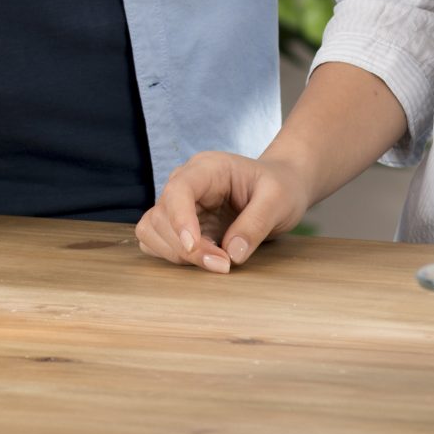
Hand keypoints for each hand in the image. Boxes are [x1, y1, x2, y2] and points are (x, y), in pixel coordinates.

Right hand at [135, 150, 312, 273]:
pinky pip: (157, 242)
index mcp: (207, 168)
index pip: (179, 189)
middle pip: (162, 215)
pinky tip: (204, 260)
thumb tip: (232, 254)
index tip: (194, 247)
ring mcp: (179, 205)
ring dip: (176, 253)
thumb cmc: (280, 187)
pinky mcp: (179, 225)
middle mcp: (185, 183)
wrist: (281, 187)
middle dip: (187, 247)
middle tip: (224, 265)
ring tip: (217, 263)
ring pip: (152, 229)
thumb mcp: (279, 200)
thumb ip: (257, 223)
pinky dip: (173, 257)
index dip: (179, 219)